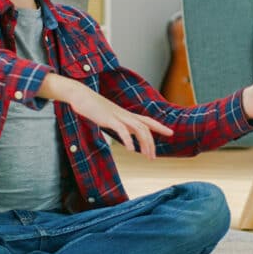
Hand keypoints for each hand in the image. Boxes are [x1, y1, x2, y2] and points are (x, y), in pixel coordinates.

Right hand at [40, 74, 172, 158]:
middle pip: (145, 128)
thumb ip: (118, 125)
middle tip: (153, 158)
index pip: (147, 120)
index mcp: (126, 115)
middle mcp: (125, 115)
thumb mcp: (109, 117)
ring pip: (138, 129)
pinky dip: (128, 140)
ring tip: (147, 156)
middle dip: (151, 143)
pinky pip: (122, 130)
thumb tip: (126, 133)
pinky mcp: (109, 118)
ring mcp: (118, 116)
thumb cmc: (93, 107)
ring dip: (145, 144)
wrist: (81, 95)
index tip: (171, 133)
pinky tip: (131, 150)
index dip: (160, 126)